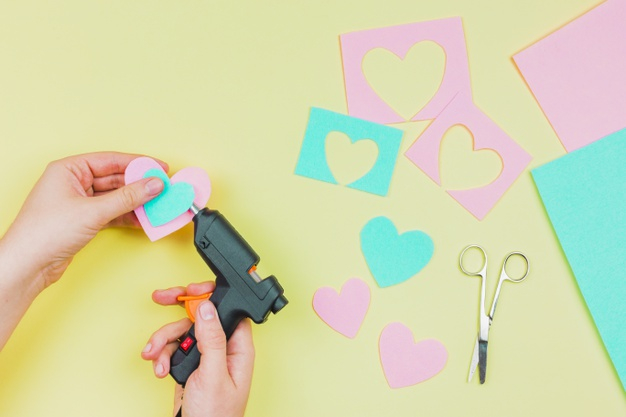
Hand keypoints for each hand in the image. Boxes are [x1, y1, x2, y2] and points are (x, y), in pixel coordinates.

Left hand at [0, 152, 165, 349]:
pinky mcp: (83, 219)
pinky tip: (143, 219)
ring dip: (136, 201)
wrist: (28, 265)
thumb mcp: (93, 211)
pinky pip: (112, 212)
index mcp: (69, 169)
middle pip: (115, 178)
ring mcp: (78, 202)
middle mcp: (73, 182)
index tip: (160, 168)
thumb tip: (152, 185)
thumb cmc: (45, 233)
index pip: (111, 160)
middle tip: (162, 188)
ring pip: (115, 196)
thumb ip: (128, 197)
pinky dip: (128, 215)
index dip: (138, 163)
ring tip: (157, 204)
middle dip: (139, 184)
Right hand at [142, 282, 254, 416]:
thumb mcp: (213, 375)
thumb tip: (207, 308)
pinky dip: (162, 356)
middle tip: (161, 297)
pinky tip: (160, 369)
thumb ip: (212, 340)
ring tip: (154, 355)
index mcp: (238, 347)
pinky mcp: (189, 367)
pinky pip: (173, 349)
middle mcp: (223, 349)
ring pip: (182, 332)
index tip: (189, 290)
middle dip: (178, 309)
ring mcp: (205, 357)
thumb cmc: (215, 416)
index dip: (209, 295)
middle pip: (201, 316)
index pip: (227, 309)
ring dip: (164, 340)